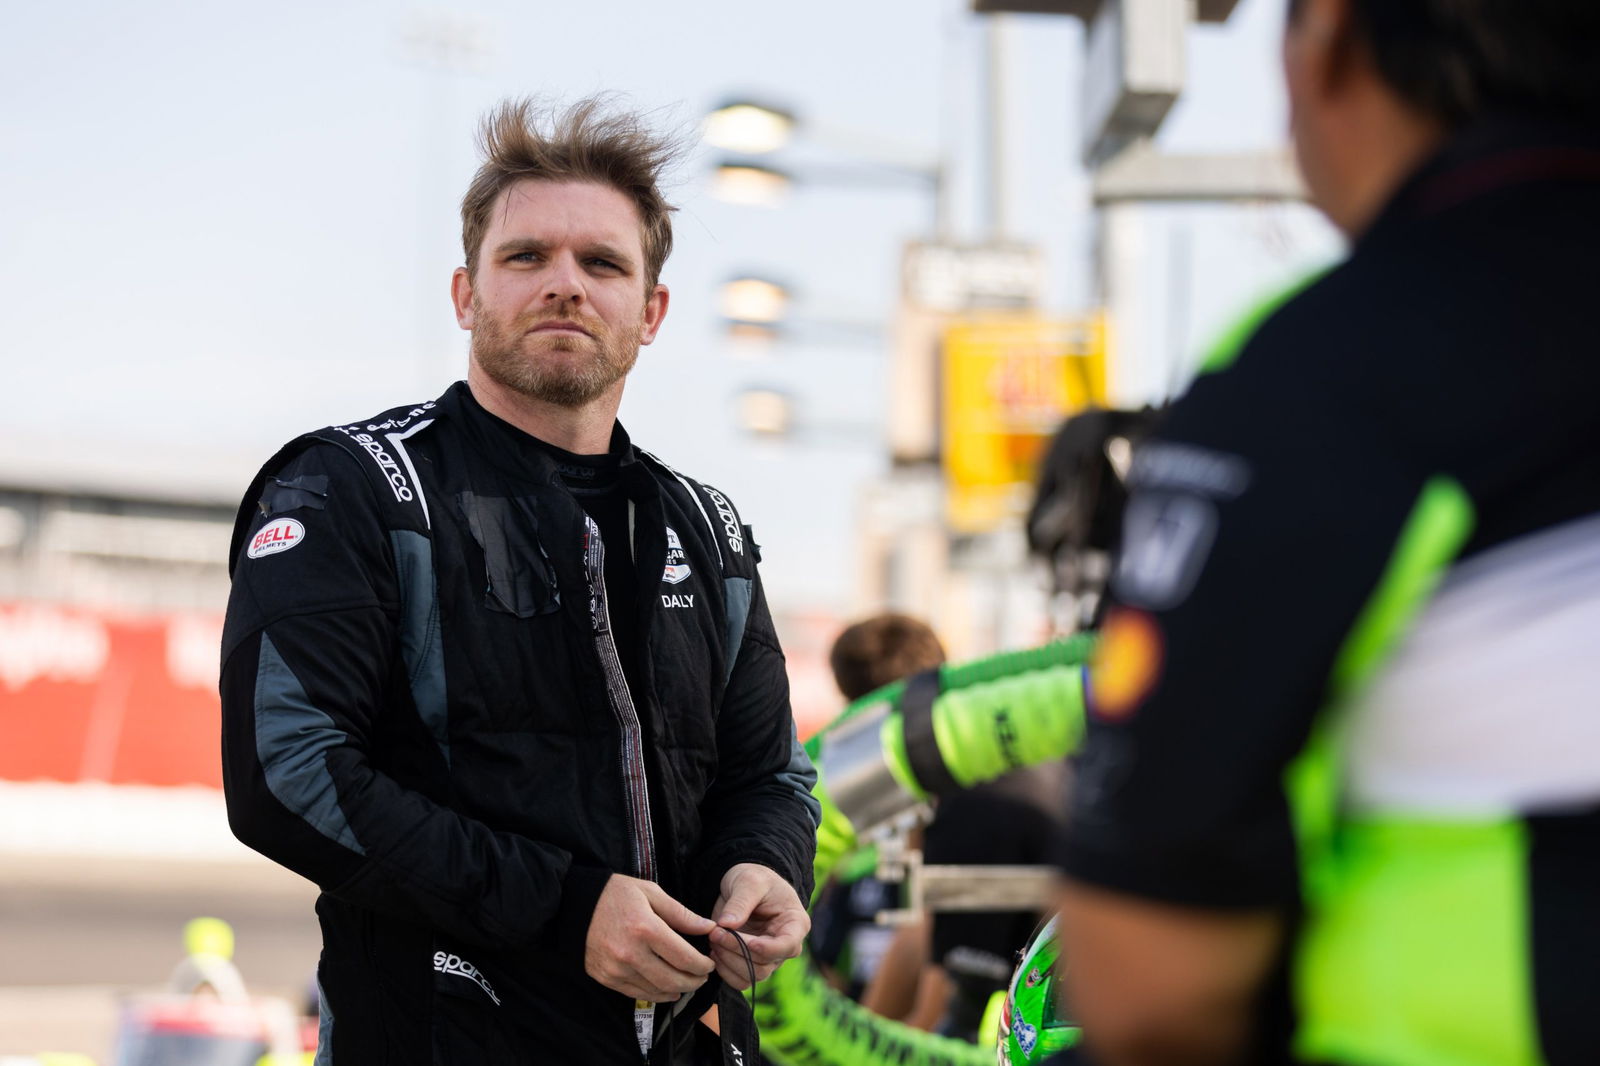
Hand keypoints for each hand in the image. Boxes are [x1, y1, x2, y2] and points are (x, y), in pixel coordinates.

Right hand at [585, 874, 715, 1001]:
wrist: (574, 905)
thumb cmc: (615, 894)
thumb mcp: (651, 893)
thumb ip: (681, 913)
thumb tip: (708, 927)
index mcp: (645, 929)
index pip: (684, 957)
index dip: (702, 965)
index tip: (710, 963)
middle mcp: (631, 954)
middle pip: (673, 979)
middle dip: (694, 981)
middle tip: (703, 977)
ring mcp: (617, 969)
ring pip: (657, 991)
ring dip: (678, 990)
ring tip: (688, 982)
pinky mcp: (606, 978)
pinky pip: (638, 994)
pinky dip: (657, 994)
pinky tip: (668, 990)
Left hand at [708, 863, 809, 988]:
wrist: (744, 886)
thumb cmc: (754, 878)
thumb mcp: (749, 881)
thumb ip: (741, 901)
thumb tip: (728, 924)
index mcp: (796, 923)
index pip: (787, 946)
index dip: (765, 948)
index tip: (745, 940)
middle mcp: (786, 946)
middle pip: (764, 964)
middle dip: (737, 950)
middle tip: (716, 932)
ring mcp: (769, 958)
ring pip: (751, 976)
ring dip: (728, 961)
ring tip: (714, 939)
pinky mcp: (752, 964)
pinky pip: (740, 981)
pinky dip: (725, 970)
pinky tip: (715, 951)